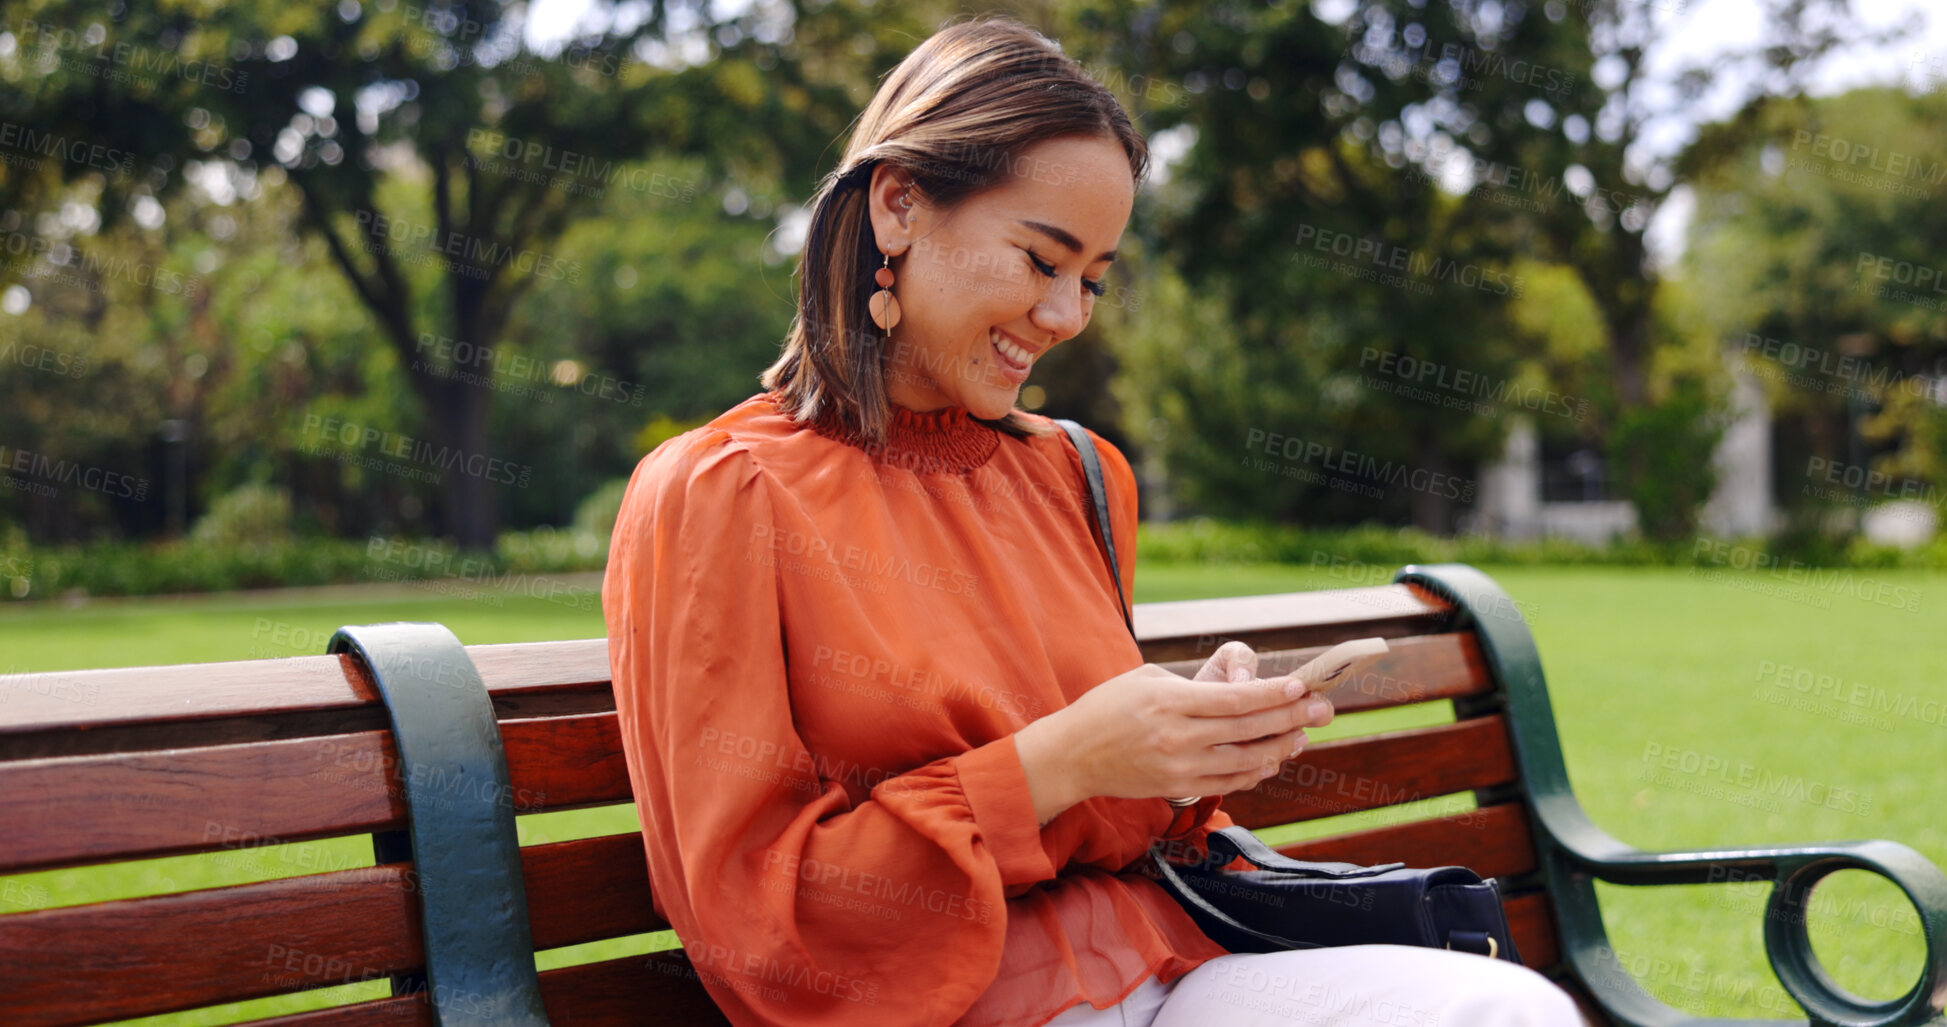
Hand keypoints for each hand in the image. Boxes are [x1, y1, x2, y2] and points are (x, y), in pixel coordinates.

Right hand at [1015, 656, 1335, 823]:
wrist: (1072, 756)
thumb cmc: (1109, 708)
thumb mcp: (1147, 679)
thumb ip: (1195, 686)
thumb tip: (1241, 689)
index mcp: (1171, 702)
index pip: (1235, 699)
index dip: (1272, 695)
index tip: (1301, 688)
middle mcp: (1178, 737)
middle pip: (1249, 729)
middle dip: (1291, 719)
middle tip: (1323, 710)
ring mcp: (1180, 767)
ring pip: (1246, 761)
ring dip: (1279, 748)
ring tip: (1302, 736)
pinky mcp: (1178, 787)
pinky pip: (1229, 781)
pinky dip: (1255, 771)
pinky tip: (1271, 759)